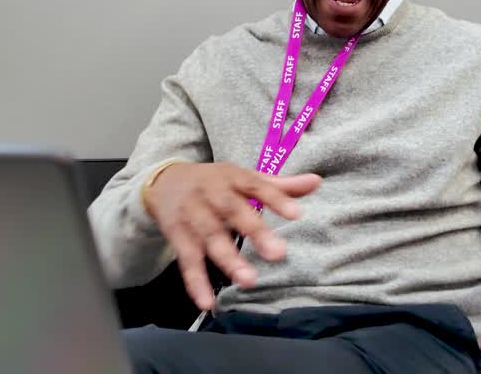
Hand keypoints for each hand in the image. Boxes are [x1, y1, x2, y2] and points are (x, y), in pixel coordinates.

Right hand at [144, 162, 320, 310]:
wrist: (164, 181)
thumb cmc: (214, 182)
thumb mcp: (244, 177)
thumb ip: (279, 185)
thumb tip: (316, 181)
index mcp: (233, 177)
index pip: (257, 185)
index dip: (277, 199)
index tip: (297, 214)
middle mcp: (212, 195)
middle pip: (233, 211)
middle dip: (255, 232)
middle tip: (278, 254)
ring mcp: (193, 216)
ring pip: (211, 237)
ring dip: (228, 259)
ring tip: (248, 280)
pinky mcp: (178, 237)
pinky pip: (187, 261)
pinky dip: (196, 282)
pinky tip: (208, 302)